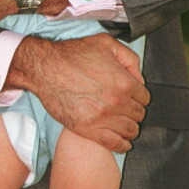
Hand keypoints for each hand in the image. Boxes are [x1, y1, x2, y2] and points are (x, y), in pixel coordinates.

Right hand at [7, 33, 148, 152]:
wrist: (44, 68)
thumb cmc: (72, 54)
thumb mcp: (106, 43)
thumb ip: (129, 58)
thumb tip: (139, 78)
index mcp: (124, 82)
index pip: (144, 98)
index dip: (138, 97)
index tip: (131, 98)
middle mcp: (116, 101)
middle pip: (138, 115)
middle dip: (134, 112)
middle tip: (125, 110)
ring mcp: (101, 117)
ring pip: (129, 130)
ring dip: (130, 128)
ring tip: (124, 125)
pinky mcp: (87, 129)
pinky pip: (113, 143)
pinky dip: (122, 145)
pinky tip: (122, 142)